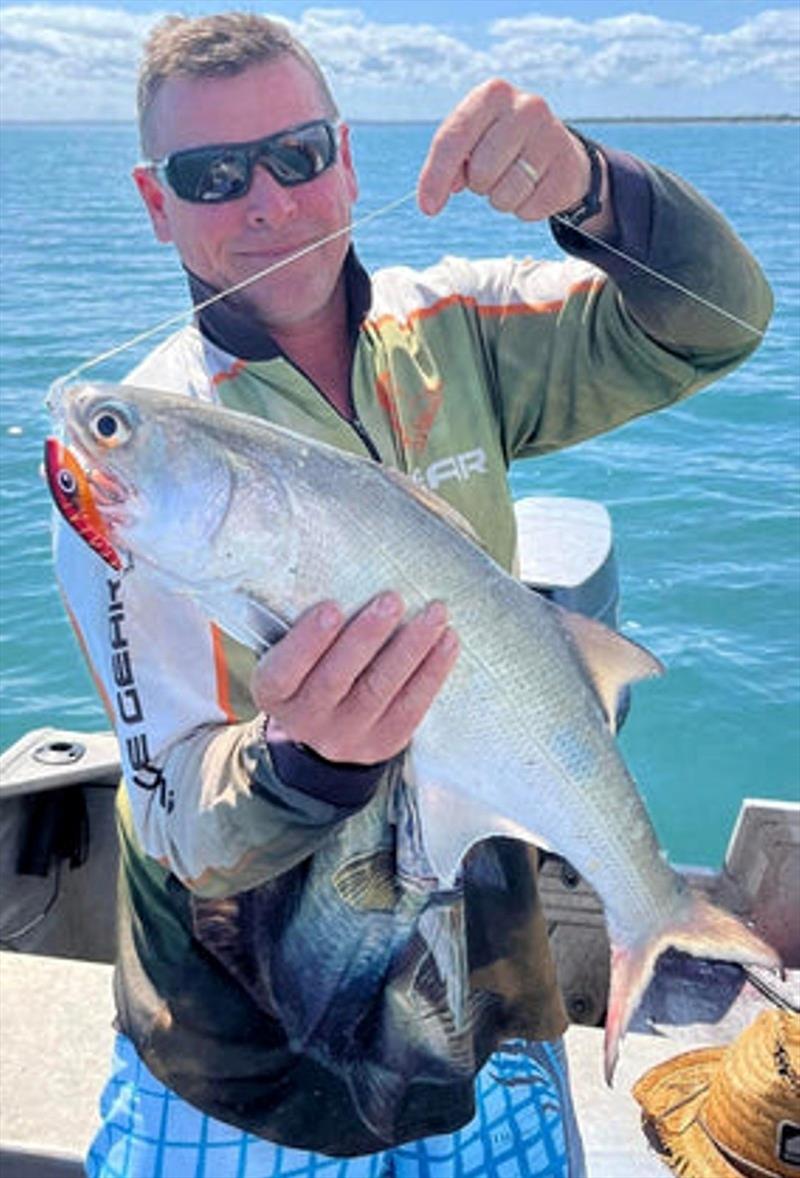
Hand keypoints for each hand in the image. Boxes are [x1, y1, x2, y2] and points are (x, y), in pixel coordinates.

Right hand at [250, 593, 459, 763]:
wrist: (326, 728)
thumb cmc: (308, 667)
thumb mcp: (289, 651)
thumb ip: (298, 621)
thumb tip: (330, 559)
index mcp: (274, 694)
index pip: (284, 671)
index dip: (307, 641)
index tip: (331, 607)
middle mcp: (305, 720)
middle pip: (335, 679)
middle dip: (367, 637)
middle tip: (392, 599)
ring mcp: (346, 736)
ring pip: (379, 689)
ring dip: (410, 648)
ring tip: (434, 613)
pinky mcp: (384, 742)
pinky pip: (411, 706)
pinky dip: (432, 671)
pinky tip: (448, 640)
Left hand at [417, 79, 609, 230]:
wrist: (559, 152)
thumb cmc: (501, 145)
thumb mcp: (471, 142)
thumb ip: (447, 164)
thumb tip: (432, 199)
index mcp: (493, 94)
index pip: (453, 138)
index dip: (436, 177)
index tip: (428, 208)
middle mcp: (526, 107)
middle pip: (480, 173)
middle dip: (479, 184)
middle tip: (493, 172)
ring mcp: (551, 136)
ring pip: (504, 196)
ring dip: (501, 199)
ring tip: (514, 178)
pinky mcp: (567, 169)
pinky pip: (528, 210)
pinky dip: (524, 209)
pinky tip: (534, 187)